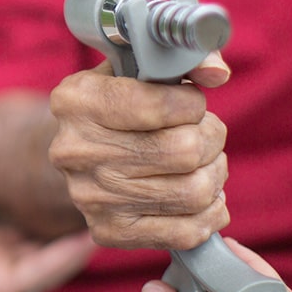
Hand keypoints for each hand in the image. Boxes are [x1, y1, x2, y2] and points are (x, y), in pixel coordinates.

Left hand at [0, 117, 95, 291]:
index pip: (14, 209)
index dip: (37, 194)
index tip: (61, 172)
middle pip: (37, 231)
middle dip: (62, 215)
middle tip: (91, 190)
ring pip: (48, 251)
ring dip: (74, 235)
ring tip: (102, 211)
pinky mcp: (2, 287)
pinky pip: (41, 271)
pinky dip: (66, 258)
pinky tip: (88, 240)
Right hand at [47, 54, 230, 249]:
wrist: (80, 151)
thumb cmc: (118, 102)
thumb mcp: (137, 68)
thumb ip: (179, 59)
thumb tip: (216, 71)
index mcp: (76, 100)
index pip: (161, 105)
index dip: (192, 104)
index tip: (189, 102)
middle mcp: (75, 149)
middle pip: (184, 150)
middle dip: (209, 138)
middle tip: (204, 133)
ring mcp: (90, 196)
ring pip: (193, 191)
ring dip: (214, 174)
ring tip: (205, 162)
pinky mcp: (108, 231)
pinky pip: (186, 232)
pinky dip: (210, 214)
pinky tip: (203, 197)